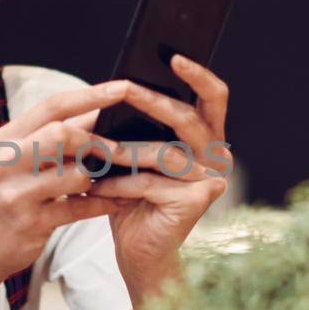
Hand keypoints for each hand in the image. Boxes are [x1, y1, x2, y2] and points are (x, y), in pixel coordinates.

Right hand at [0, 81, 136, 282]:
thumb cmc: (9, 195)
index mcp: (9, 137)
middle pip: (62, 133)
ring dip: (100, 178)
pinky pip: (80, 208)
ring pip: (75, 174)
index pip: (53, 106)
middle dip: (96, 141)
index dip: (91, 94)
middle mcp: (9, 160)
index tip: (124, 86)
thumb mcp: (22, 160)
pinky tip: (119, 201)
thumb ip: (57, 136)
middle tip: (120, 150)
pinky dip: (104, 204)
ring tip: (116, 179)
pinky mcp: (32, 222)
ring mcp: (18, 193)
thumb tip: (100, 110)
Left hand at [87, 55, 231, 301]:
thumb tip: (117, 84)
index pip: (214, 97)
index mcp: (208, 139)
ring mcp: (209, 182)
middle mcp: (217, 157)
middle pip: (188, 118)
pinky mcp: (194, 204)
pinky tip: (96, 185)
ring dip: (122, 151)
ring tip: (91, 149)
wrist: (140, 254)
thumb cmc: (134, 199)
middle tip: (124, 87)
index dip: (198, 75)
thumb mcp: (135, 154)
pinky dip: (118, 183)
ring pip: (162, 153)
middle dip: (152, 102)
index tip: (173, 55)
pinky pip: (148, 183)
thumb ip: (138, 125)